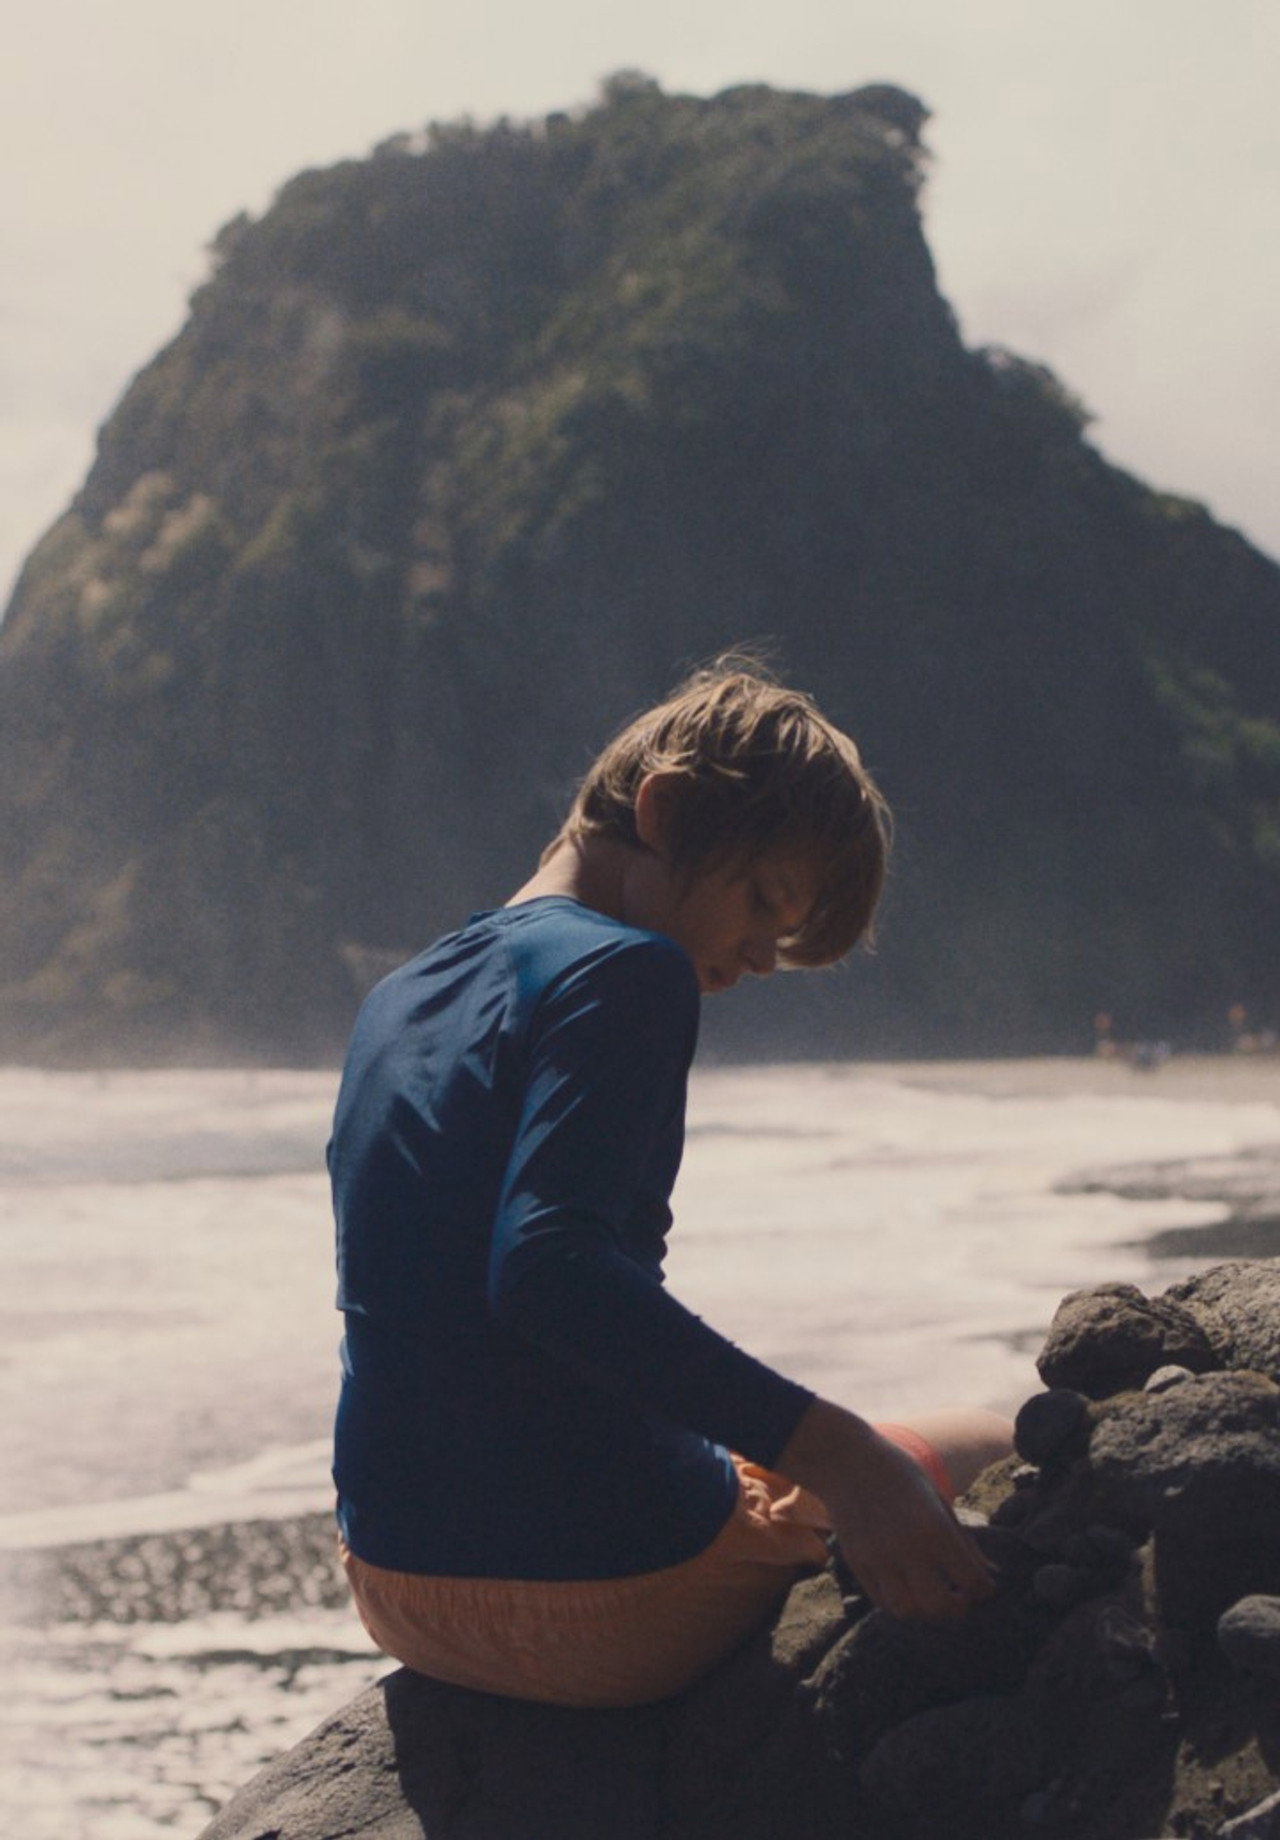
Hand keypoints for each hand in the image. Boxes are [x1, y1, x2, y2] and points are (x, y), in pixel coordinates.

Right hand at [776, 1399, 995, 1622]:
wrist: (845, 1460)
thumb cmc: (899, 1473)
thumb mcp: (939, 1498)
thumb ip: (963, 1540)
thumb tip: (989, 1573)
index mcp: (934, 1528)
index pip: (971, 1581)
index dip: (984, 1590)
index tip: (983, 1586)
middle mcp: (906, 1549)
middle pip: (940, 1606)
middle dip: (958, 1609)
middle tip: (961, 1598)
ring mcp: (878, 1559)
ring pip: (908, 1611)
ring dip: (926, 1612)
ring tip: (933, 1597)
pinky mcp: (857, 1564)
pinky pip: (882, 1601)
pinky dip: (901, 1604)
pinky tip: (909, 1590)